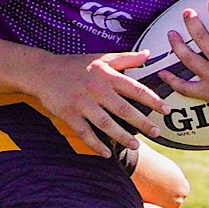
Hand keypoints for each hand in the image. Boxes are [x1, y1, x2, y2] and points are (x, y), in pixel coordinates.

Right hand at [28, 50, 168, 154]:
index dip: (152, 100)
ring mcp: (81, 103)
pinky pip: (84, 132)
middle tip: (156, 132)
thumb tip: (148, 54)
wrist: (42, 71)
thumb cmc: (75, 65)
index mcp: (106, 76)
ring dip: (121, 136)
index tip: (165, 110)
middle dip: (142, 122)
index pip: (134, 88)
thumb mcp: (101, 58)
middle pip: (123, 108)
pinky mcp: (68, 114)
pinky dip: (95, 144)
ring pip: (105, 123)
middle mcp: (96, 89)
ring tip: (136, 145)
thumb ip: (126, 58)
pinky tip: (107, 153)